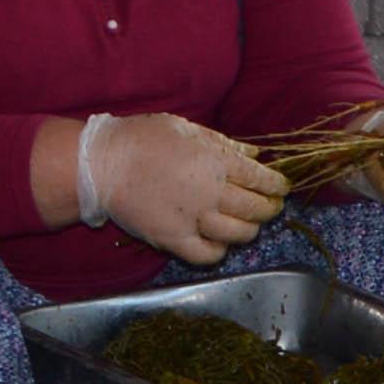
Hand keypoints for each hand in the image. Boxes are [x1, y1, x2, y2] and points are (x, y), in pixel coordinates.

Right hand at [94, 112, 285, 263]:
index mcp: (215, 161)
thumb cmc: (143, 139)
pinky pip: (208, 255)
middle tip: (270, 206)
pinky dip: (219, 251)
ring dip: (249, 229)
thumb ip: (224, 144)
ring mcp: (193, 219)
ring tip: (246, 223)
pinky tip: (218, 241)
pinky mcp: (174, 240)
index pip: (260, 178)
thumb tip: (255, 154)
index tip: (282, 187)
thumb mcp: (186, 129)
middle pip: (255, 208)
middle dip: (269, 208)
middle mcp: (210, 193)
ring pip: (238, 234)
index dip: (276, 184)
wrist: (101, 165)